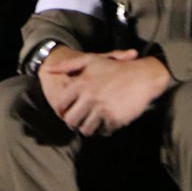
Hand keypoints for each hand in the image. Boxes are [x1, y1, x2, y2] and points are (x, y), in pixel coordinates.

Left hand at [44, 49, 170, 135]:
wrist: (143, 76)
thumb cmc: (115, 68)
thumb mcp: (90, 60)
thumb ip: (68, 65)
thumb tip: (48, 70)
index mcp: (80, 84)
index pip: (61, 104)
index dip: (61, 110)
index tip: (65, 112)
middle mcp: (89, 97)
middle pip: (71, 120)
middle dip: (73, 123)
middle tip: (78, 122)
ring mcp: (102, 109)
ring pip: (86, 129)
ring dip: (88, 129)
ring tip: (91, 125)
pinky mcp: (115, 118)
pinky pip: (104, 131)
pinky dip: (104, 130)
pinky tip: (106, 124)